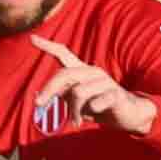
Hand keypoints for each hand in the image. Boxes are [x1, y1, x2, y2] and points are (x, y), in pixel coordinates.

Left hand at [30, 35, 155, 135]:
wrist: (128, 114)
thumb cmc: (99, 105)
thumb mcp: (77, 101)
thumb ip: (62, 96)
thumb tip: (39, 97)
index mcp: (82, 71)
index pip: (63, 54)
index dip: (48, 46)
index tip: (32, 38)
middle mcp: (92, 72)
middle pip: (65, 75)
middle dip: (49, 90)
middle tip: (37, 104)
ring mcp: (105, 81)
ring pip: (78, 93)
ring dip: (73, 111)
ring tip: (75, 121)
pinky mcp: (115, 94)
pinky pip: (95, 103)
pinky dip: (91, 112)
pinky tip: (95, 114)